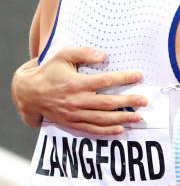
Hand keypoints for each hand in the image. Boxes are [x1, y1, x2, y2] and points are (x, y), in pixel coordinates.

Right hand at [12, 47, 144, 134]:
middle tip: (145, 101)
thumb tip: (104, 56)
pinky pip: (91, 131)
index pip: (105, 81)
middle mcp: (76, 101)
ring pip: (102, 120)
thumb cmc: (49, 70)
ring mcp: (74, 115)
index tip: (139, 76)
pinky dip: (107, 132)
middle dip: (128, 102)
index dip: (124, 78)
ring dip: (122, 119)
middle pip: (107, 103)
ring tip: (139, 117)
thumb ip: (83, 53)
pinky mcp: (71, 124)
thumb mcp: (63, 55)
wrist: (28, 93)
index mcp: (76, 83)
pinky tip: (121, 130)